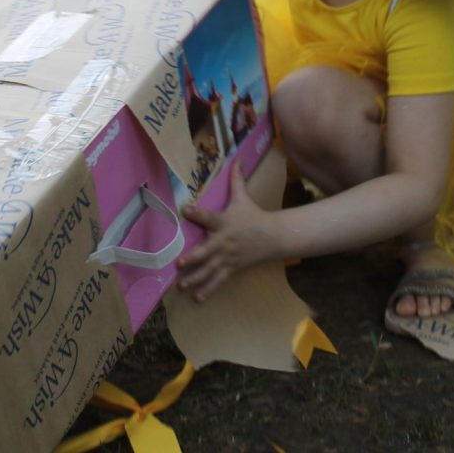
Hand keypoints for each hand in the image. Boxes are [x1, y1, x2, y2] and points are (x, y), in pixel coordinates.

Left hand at [176, 161, 277, 301]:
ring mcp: (228, 257)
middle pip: (208, 250)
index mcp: (225, 222)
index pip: (209, 216)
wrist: (274, 236)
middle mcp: (225, 241)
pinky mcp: (232, 268)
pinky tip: (196, 298)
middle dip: (194, 257)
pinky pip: (219, 280)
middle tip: (179, 263)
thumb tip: (237, 156)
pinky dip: (208, 290)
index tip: (185, 209)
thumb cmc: (253, 215)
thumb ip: (236, 178)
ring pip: (211, 269)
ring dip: (196, 278)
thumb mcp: (243, 196)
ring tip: (182, 285)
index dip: (197, 213)